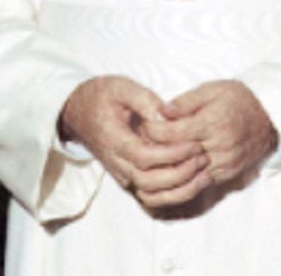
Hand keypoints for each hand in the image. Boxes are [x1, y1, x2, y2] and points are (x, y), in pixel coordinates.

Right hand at [58, 75, 210, 207]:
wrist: (78, 112)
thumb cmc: (100, 96)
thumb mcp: (120, 86)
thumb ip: (143, 98)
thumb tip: (167, 113)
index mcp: (114, 139)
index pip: (144, 158)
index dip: (171, 155)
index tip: (193, 143)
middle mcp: (116, 162)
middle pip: (149, 182)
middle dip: (180, 174)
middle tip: (202, 157)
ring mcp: (121, 173)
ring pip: (151, 194)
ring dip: (179, 188)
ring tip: (202, 172)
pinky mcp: (128, 177)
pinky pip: (151, 194)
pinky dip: (173, 193)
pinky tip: (192, 180)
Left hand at [144, 80, 277, 187]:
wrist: (270, 117)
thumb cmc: (238, 99)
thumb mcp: (211, 89)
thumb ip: (185, 101)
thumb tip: (161, 111)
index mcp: (213, 122)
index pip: (173, 133)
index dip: (153, 131)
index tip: (142, 126)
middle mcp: (219, 146)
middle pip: (177, 154)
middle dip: (156, 149)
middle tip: (140, 143)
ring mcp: (225, 162)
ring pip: (187, 171)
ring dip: (169, 165)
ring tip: (153, 156)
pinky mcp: (228, 173)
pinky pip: (201, 180)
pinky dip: (185, 175)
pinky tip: (173, 166)